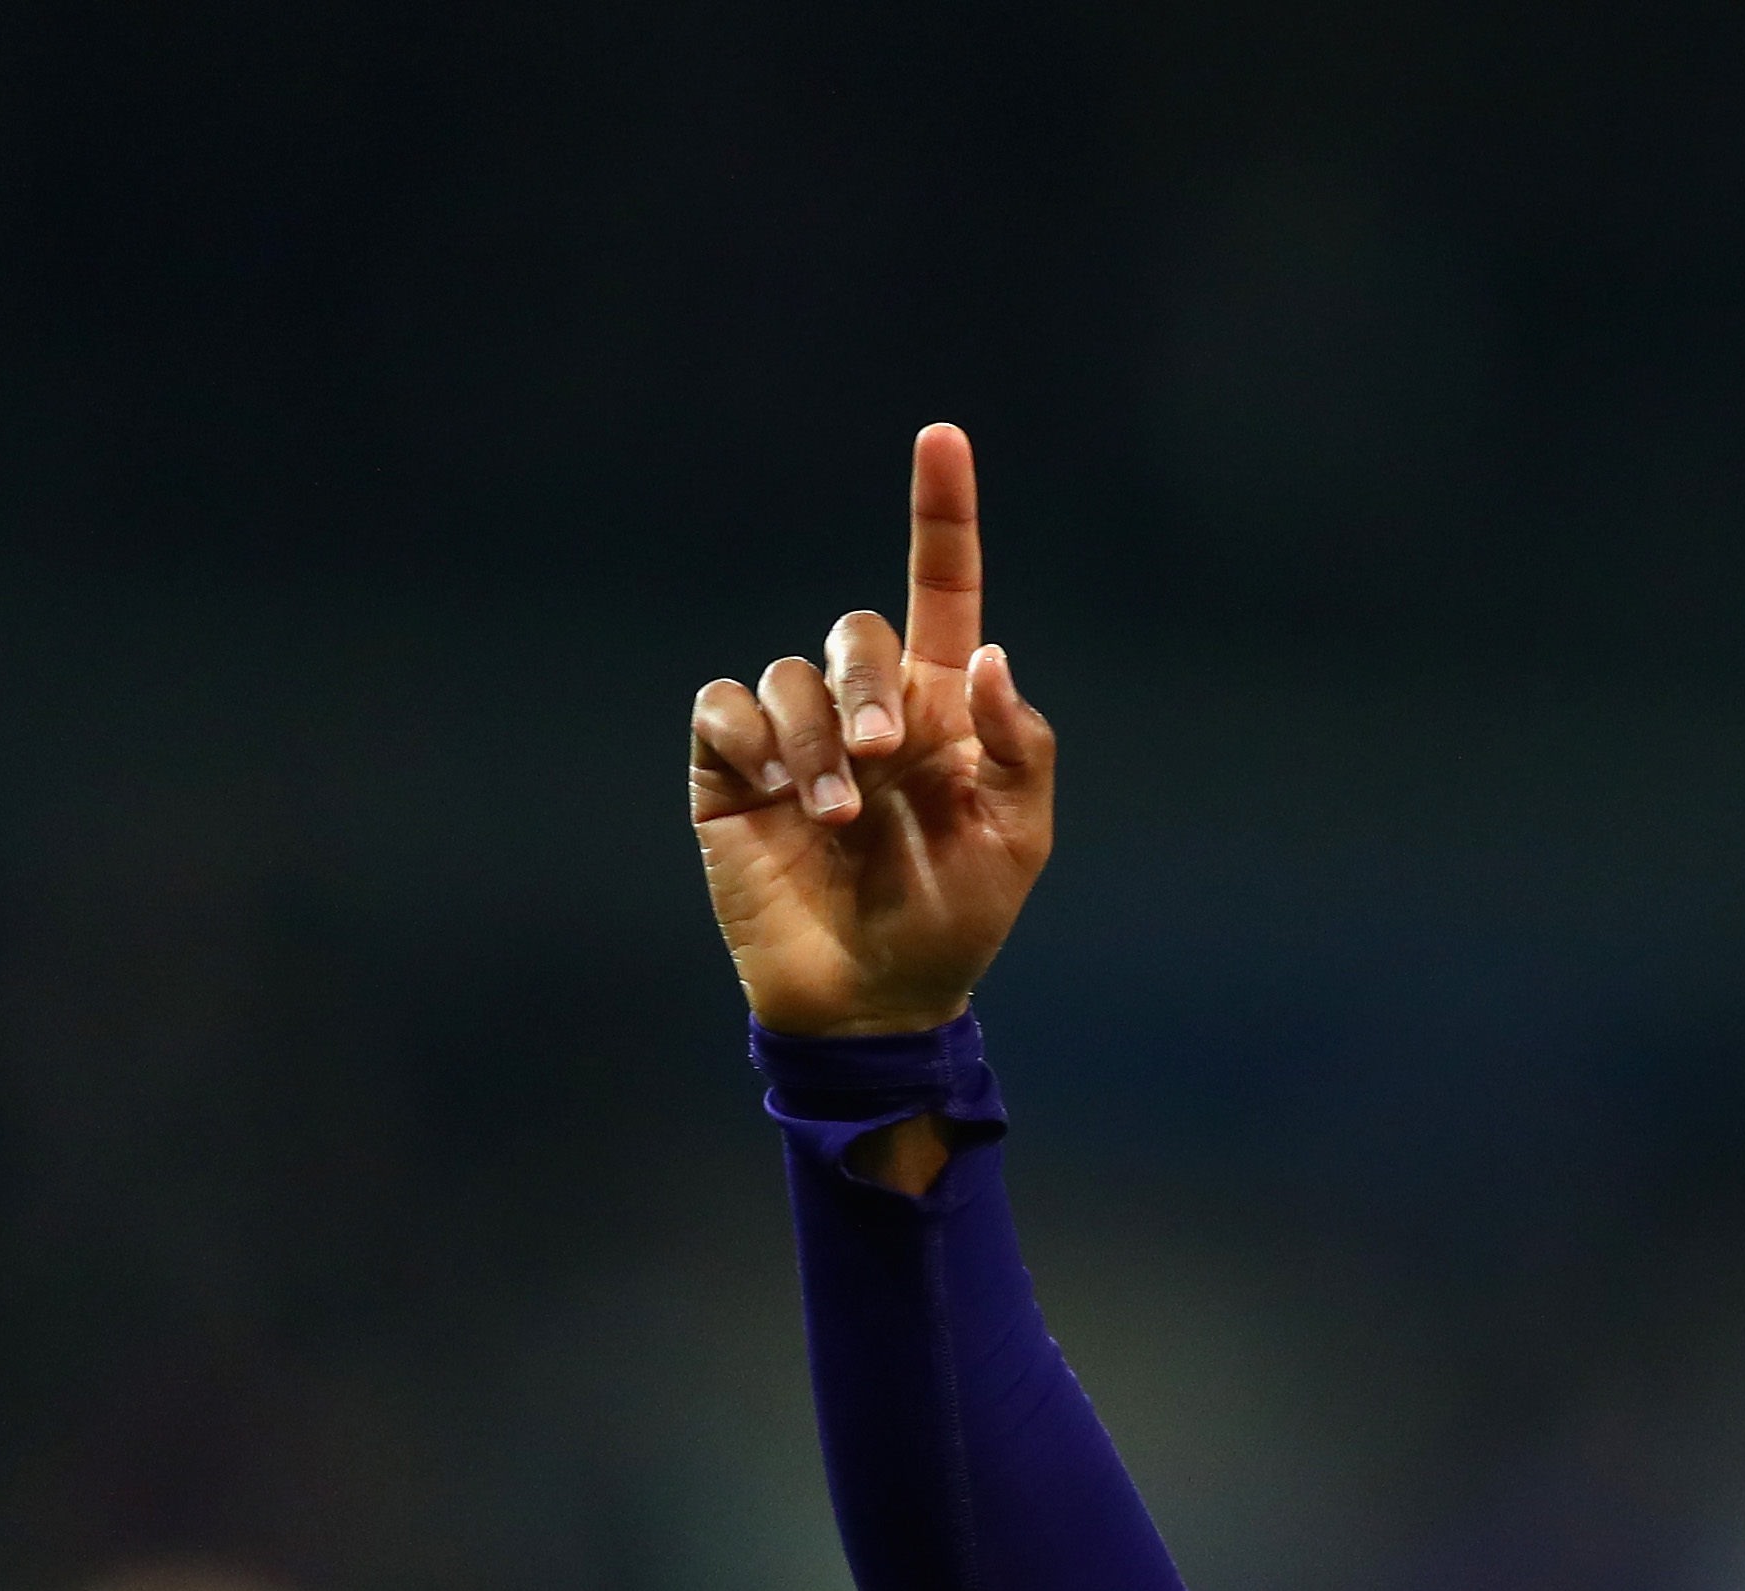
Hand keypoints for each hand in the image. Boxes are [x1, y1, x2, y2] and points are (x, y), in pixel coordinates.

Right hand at [690, 423, 1057, 1036]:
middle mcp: (867, 708)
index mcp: (944, 709)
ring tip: (839, 817)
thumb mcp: (1017, 840)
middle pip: (857, 631)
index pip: (943, 590)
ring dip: (815, 739)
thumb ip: (1019, 747)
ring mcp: (797, 740)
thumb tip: (994, 658)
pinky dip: (751, 738)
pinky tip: (774, 794)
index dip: (942, 513)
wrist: (875, 1000)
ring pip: (790, 675)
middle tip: (884, 759)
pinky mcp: (732, 772)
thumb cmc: (954, 921)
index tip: (943, 437)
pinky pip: (725, 707)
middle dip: (869, 684)